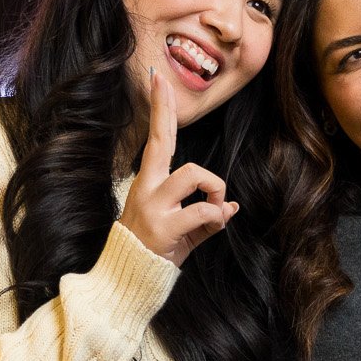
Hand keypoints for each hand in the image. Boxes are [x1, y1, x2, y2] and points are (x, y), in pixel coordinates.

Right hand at [116, 67, 238, 264]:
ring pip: (194, 173)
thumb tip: (232, 208)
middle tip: (161, 80)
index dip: (160, 111)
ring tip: (216, 207)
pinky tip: (215, 225)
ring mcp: (154, 206)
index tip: (157, 79)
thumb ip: (206, 216)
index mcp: (148, 183)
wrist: (127, 280)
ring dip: (215, 188)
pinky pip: (203, 209)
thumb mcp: (181, 231)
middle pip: (160, 140)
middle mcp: (147, 188)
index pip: (155, 140)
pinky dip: (217, 216)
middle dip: (164, 109)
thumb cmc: (154, 253)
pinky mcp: (164, 227)